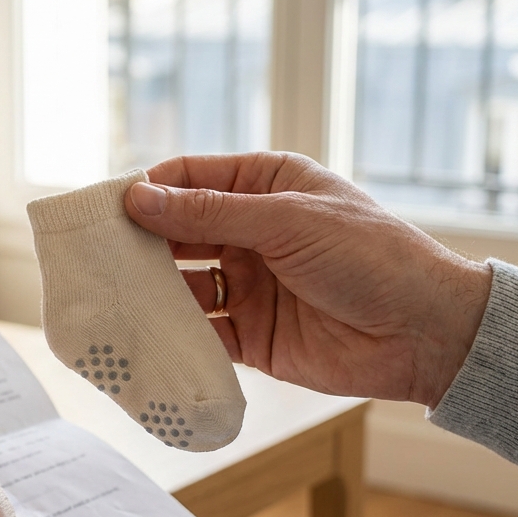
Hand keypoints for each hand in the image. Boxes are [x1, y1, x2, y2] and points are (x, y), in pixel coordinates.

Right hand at [125, 152, 490, 407]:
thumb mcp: (287, 221)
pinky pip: (201, 333)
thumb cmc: (372, 256)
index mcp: (266, 185)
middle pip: (177, 232)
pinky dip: (173, 337)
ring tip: (107, 297)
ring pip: (183, 285)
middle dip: (137, 243)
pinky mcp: (253, 335)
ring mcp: (251, 284)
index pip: (190, 178)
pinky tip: (142, 338)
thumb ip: (210, 214)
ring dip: (149, 291)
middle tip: (91, 256)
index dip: (146, 189)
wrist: (426, 332)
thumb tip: (139, 197)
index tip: (102, 207)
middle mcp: (253, 231)